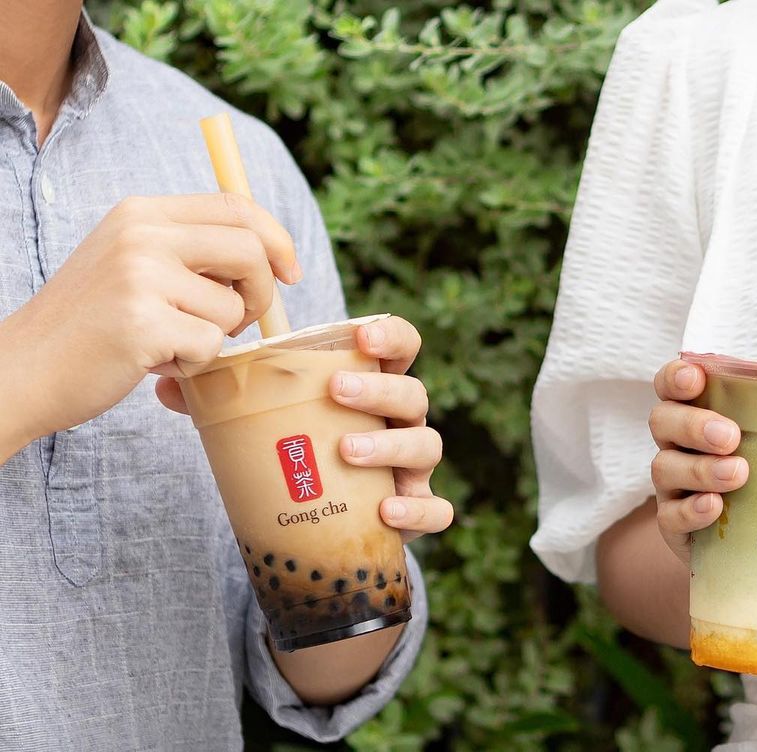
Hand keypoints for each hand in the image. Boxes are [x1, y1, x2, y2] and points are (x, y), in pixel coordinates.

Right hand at [0, 193, 297, 456]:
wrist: (22, 368)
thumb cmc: (91, 325)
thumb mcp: (131, 263)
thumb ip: (188, 252)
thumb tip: (270, 258)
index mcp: (142, 212)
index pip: (236, 206)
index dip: (276, 239)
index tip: (291, 272)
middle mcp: (141, 234)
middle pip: (250, 251)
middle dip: (261, 293)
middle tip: (240, 321)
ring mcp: (140, 276)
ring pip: (232, 308)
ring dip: (214, 338)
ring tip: (167, 343)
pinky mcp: (142, 323)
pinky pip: (210, 346)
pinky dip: (193, 366)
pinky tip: (152, 363)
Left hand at [158, 316, 452, 542]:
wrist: (324, 526)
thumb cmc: (300, 454)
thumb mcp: (270, 421)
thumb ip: (225, 399)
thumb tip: (166, 383)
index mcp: (373, 386)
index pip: (401, 345)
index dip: (390, 335)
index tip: (362, 335)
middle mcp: (400, 421)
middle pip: (413, 392)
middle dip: (380, 388)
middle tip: (336, 390)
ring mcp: (412, 467)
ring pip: (426, 445)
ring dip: (390, 443)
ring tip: (345, 449)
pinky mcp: (416, 511)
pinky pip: (436, 509)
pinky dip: (418, 508)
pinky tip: (385, 509)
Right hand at [649, 359, 756, 566]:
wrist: (755, 549)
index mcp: (706, 410)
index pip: (675, 382)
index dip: (678, 376)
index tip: (697, 377)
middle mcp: (681, 443)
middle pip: (663, 420)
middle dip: (694, 423)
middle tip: (731, 434)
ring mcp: (675, 486)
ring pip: (665, 467)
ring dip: (701, 467)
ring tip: (739, 473)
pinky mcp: (676, 526)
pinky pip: (671, 515)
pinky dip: (692, 510)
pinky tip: (716, 508)